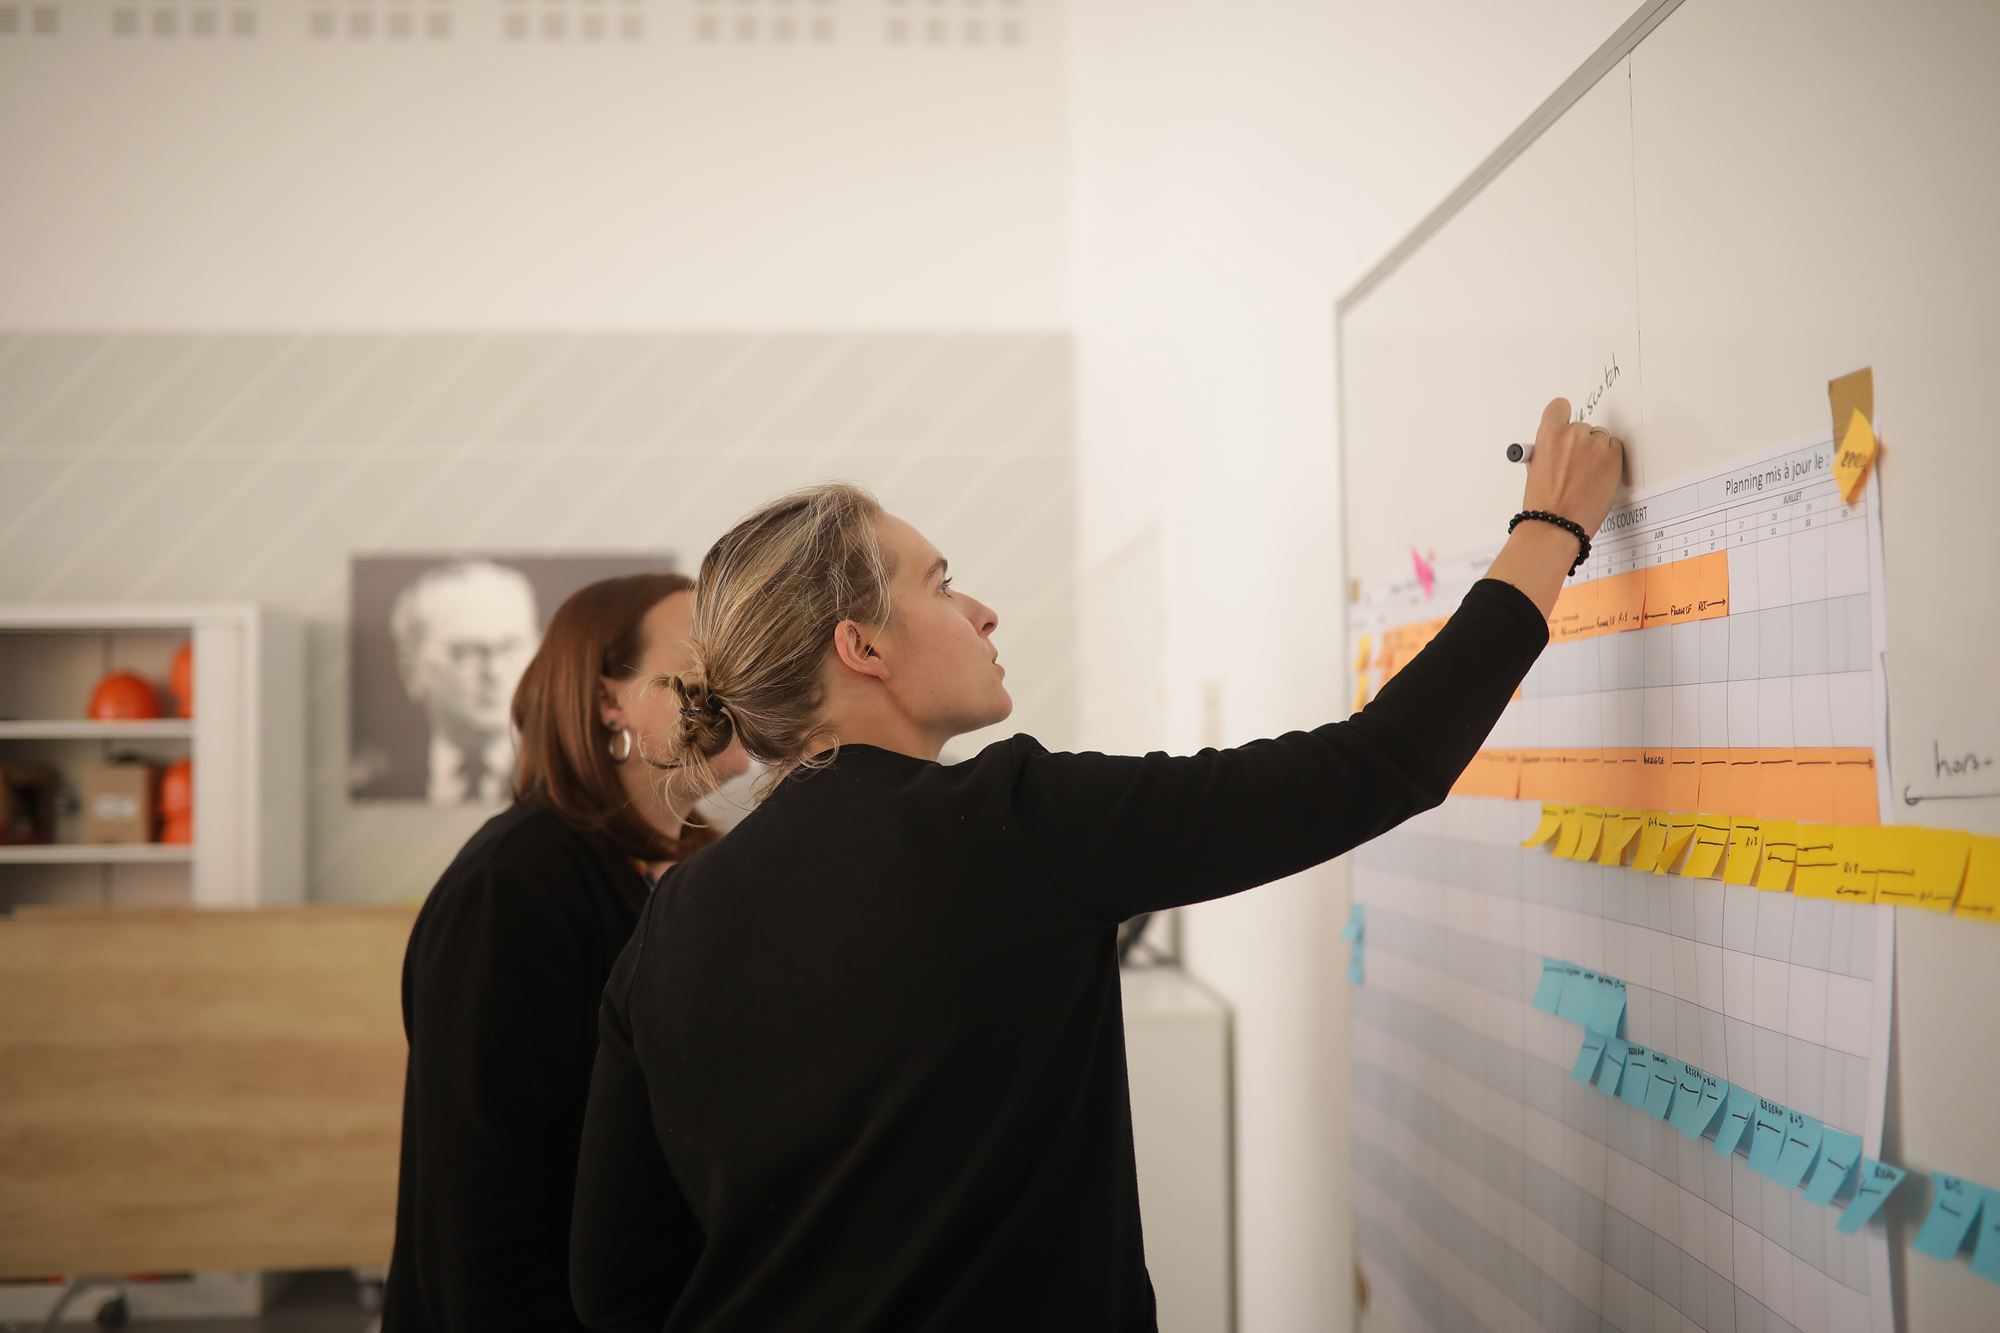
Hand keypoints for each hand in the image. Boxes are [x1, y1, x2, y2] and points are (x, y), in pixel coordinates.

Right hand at [1522, 397, 1623, 535]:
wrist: (1557, 523)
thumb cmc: (1543, 502)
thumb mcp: (1535, 468)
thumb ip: (1548, 449)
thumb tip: (1559, 445)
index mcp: (1549, 434)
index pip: (1559, 407)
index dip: (1562, 417)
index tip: (1565, 427)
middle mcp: (1573, 434)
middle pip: (1582, 427)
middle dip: (1581, 443)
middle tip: (1575, 465)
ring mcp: (1595, 445)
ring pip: (1600, 437)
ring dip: (1597, 451)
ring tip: (1586, 475)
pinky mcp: (1613, 457)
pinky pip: (1615, 448)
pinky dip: (1610, 460)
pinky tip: (1598, 477)